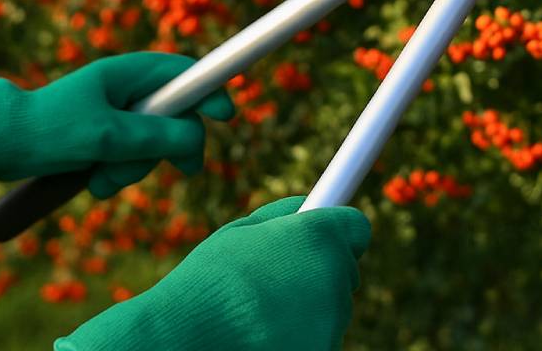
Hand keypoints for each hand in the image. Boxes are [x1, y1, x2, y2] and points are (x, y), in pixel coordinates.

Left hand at [0, 52, 232, 215]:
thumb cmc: (47, 131)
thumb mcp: (108, 136)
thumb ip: (157, 136)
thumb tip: (198, 139)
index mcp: (125, 73)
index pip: (184, 74)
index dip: (209, 92)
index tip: (225, 117)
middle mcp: (123, 89)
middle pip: (174, 115)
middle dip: (170, 146)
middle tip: (183, 170)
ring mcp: (111, 114)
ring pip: (151, 142)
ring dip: (135, 167)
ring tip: (103, 180)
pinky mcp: (99, 138)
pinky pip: (127, 156)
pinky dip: (117, 172)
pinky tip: (94, 182)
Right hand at [56, 197, 370, 350]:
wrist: (184, 339)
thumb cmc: (208, 282)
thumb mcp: (242, 231)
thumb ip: (284, 215)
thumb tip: (311, 204)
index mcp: (320, 237)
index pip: (357, 229)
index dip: (337, 236)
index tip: (323, 244)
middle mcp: (336, 278)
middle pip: (343, 273)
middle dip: (317, 276)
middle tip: (273, 285)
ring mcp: (333, 322)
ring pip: (331, 312)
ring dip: (307, 311)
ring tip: (259, 315)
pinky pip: (320, 340)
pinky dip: (300, 339)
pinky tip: (264, 337)